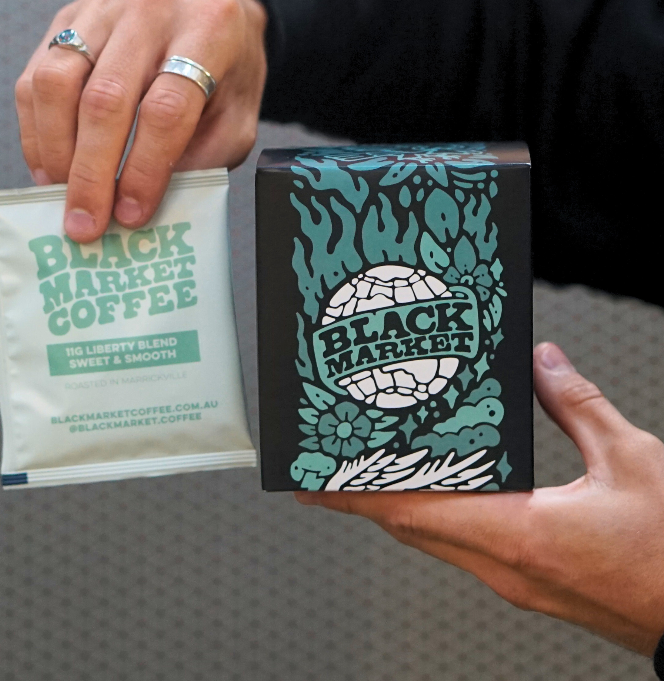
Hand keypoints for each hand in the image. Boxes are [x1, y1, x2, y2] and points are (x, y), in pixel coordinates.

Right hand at [15, 0, 267, 241]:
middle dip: (91, 173)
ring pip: (56, 83)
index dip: (144, 170)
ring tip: (62, 195)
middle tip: (84, 223)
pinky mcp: (67, 16)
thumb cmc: (224, 69)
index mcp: (208, 26)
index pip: (165, 108)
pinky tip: (49, 166)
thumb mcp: (237, 117)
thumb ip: (202, 159)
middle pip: (105, 99)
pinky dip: (36, 131)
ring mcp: (102, 5)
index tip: (131, 215)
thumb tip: (146, 207)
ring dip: (55, 152)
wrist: (204, 0)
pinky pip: (35, 77)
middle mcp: (152, 4)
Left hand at [297, 342, 663, 655]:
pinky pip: (462, 548)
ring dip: (397, 509)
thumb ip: (578, 406)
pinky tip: (435, 499)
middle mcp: (507, 566)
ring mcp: (515, 581)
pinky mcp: (529, 583)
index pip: (414, 511)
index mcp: (522, 536)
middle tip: (328, 474)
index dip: (358, 495)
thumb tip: (544, 364)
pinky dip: (435, 520)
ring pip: (435, 541)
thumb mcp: (633, 462)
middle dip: (364, 499)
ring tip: (369, 478)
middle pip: (413, 527)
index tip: (316, 484)